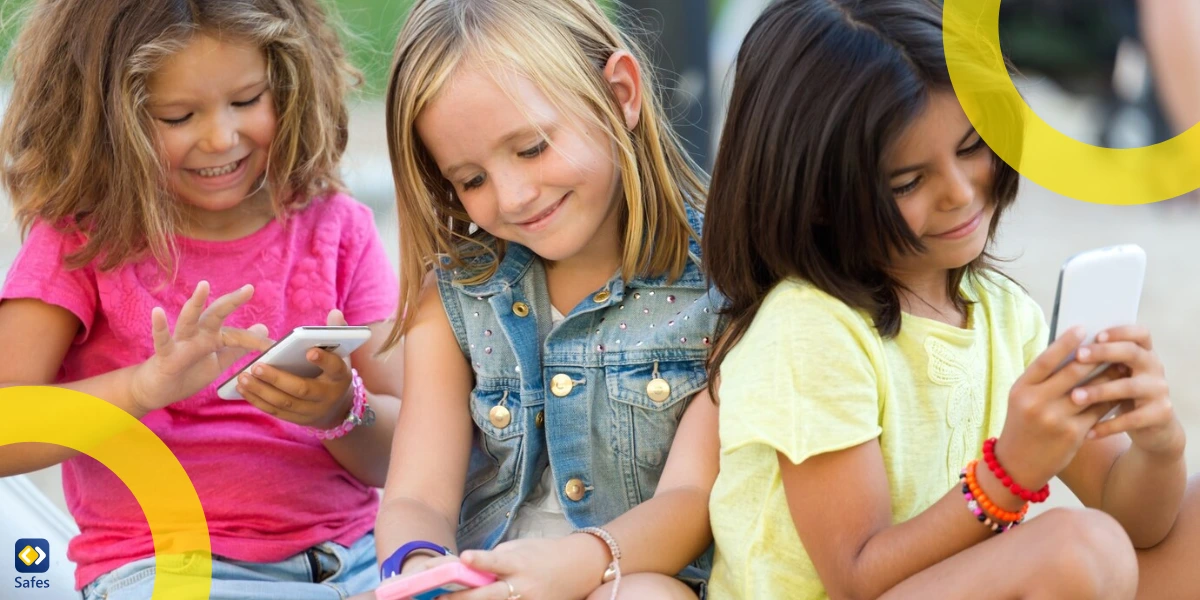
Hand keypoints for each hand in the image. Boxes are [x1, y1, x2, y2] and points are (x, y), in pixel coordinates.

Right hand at [131, 281, 269, 412]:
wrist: (158, 391)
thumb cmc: (187, 372)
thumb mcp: (219, 360)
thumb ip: (239, 345)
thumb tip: (263, 327)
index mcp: (212, 338)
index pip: (238, 335)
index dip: (256, 341)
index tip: (275, 346)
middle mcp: (198, 335)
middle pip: (216, 315)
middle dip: (232, 302)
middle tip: (249, 289)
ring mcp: (180, 343)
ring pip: (189, 320)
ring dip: (196, 303)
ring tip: (204, 285)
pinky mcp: (165, 355)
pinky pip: (162, 340)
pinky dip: (159, 327)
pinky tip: (157, 312)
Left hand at [237, 309, 355, 429]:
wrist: (337, 408)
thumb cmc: (333, 372)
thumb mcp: (340, 354)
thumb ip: (336, 333)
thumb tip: (334, 312)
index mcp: (339, 376)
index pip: (334, 367)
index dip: (324, 360)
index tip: (309, 351)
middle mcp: (326, 396)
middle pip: (302, 389)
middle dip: (278, 378)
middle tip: (256, 366)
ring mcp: (311, 411)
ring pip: (284, 402)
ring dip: (261, 390)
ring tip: (242, 377)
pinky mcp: (296, 419)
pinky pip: (275, 411)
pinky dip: (257, 400)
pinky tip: (242, 388)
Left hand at [446, 535, 607, 599]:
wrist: (579, 567)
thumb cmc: (544, 554)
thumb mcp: (520, 548)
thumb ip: (495, 560)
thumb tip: (468, 570)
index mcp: (518, 563)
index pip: (495, 562)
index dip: (480, 561)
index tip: (464, 558)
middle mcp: (522, 586)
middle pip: (486, 595)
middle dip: (460, 598)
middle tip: (437, 599)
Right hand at [996, 327, 1124, 489]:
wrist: (1017, 465)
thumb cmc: (1021, 424)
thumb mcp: (1021, 399)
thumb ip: (1042, 379)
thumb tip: (1073, 353)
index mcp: (1021, 389)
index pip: (1046, 360)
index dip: (1065, 342)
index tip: (1082, 328)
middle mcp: (1037, 403)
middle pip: (1073, 372)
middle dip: (1095, 356)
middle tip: (1111, 344)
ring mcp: (1056, 420)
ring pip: (1091, 391)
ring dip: (1109, 375)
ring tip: (1121, 363)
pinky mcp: (1073, 435)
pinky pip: (1098, 411)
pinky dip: (1110, 398)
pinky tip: (1119, 390)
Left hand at [1069, 326, 1183, 454]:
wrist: (1151, 428)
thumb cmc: (1119, 394)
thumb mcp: (1111, 375)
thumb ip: (1097, 362)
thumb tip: (1061, 348)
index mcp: (1142, 352)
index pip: (1139, 333)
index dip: (1120, 332)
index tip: (1095, 334)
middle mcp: (1154, 367)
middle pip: (1132, 353)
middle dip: (1103, 353)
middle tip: (1077, 356)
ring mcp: (1159, 390)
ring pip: (1129, 387)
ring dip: (1099, 391)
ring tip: (1074, 397)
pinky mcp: (1160, 414)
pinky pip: (1132, 419)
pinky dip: (1108, 425)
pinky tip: (1088, 431)